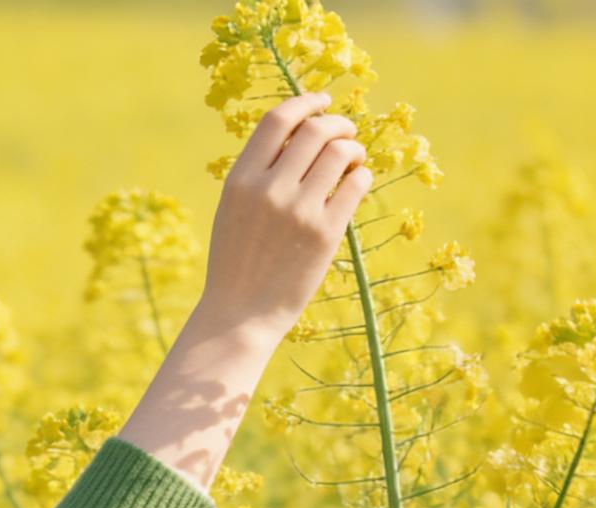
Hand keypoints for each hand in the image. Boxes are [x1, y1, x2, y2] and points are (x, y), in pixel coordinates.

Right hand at [196, 90, 371, 350]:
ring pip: (340, 152)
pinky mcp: (324, 234)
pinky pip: (356, 184)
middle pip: (315, 130)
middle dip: (338, 123)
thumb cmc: (236, 265)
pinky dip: (362, 175)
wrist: (239, 317)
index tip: (323, 101)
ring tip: (354, 159)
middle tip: (347, 132)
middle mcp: (269, 190)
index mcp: (241, 181)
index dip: (306, 101)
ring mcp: (298, 212)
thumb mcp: (232, 212)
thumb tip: (301, 136)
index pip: (278, 120)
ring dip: (354, 148)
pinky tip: (357, 182)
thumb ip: (258, 174)